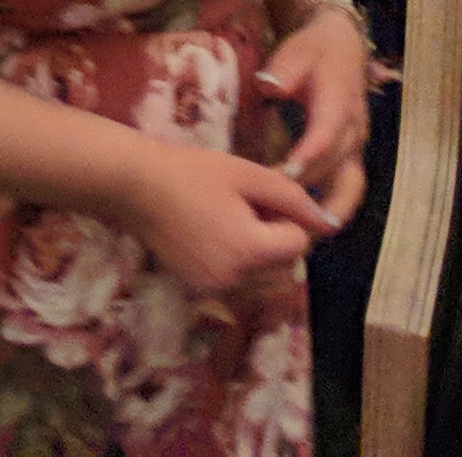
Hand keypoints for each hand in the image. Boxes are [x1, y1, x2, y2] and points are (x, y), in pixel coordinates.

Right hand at [107, 140, 338, 295]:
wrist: (133, 186)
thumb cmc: (190, 172)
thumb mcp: (246, 174)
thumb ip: (292, 198)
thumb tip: (329, 221)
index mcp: (250, 251)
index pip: (299, 244)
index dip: (287, 217)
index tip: (260, 198)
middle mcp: (237, 280)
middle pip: (286, 265)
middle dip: (277, 238)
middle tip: (247, 206)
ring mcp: (216, 289)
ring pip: (265, 278)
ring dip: (261, 253)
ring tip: (231, 220)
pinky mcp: (201, 290)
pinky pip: (241, 283)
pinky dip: (240, 263)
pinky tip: (215, 234)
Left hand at [255, 6, 377, 224]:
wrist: (342, 47)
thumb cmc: (313, 51)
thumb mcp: (295, 52)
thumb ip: (282, 71)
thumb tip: (270, 87)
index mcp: (338, 105)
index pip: (325, 136)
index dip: (308, 158)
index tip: (285, 177)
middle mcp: (353, 132)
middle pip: (339, 171)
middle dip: (314, 197)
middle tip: (284, 219)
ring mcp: (356, 146)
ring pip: (351, 187)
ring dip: (331, 212)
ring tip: (303, 236)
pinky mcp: (351, 155)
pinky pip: (347, 186)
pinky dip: (331, 206)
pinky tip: (306, 224)